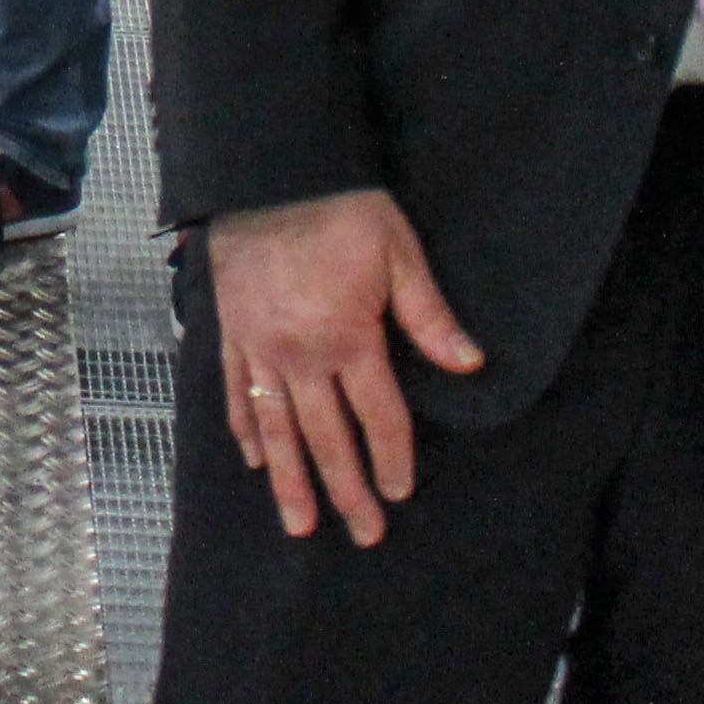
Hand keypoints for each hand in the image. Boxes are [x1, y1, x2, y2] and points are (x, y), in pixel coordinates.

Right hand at [206, 188, 488, 547]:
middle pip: (327, 437)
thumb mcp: (399, 253)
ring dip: (290, 481)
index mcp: (347, 337)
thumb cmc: (340, 206)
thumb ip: (429, 315)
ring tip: (298, 524)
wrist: (268, 169)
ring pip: (276, 428)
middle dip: (346, 490)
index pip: (377, 416)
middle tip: (363, 534)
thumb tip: (472, 365)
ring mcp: (259, 346)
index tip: (400, 494)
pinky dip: (245, 428)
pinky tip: (256, 459)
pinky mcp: (231, 330)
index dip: (392, 458)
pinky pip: (237, 390)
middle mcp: (299, 354)